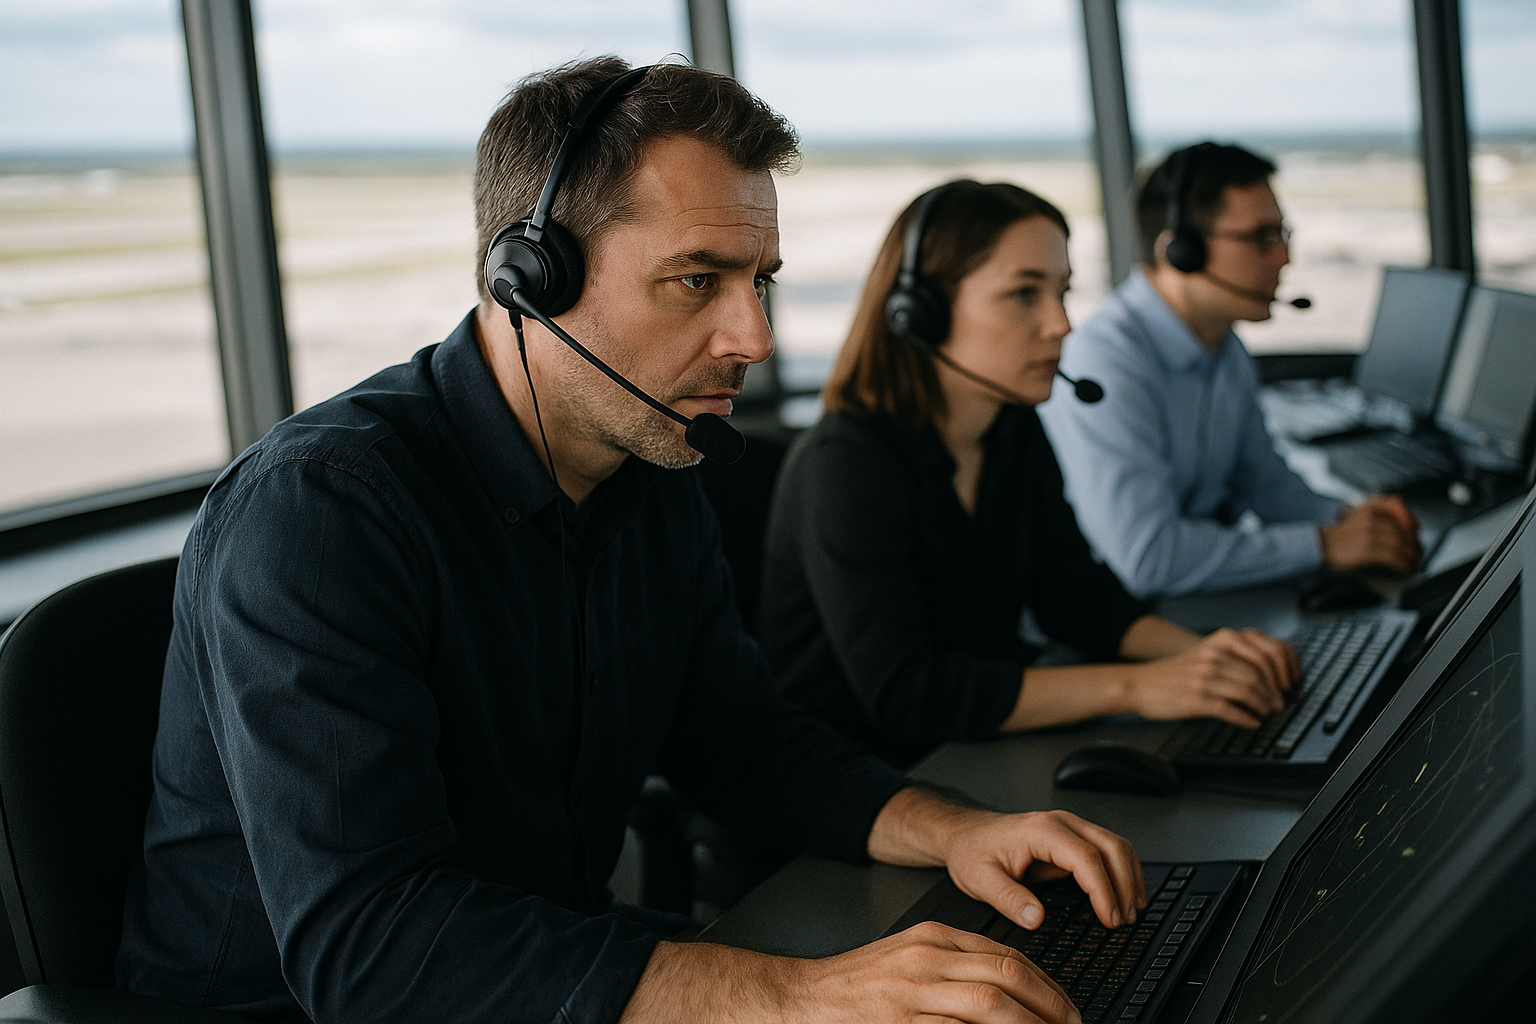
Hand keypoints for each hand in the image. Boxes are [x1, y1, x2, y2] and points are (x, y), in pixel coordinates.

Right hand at [789, 922, 1080, 1023]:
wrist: (800, 997)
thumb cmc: (856, 985)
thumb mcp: (908, 957)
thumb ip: (952, 966)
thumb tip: (1005, 992)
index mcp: (933, 938)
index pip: (1004, 955)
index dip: (1045, 983)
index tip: (1065, 1007)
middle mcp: (927, 959)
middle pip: (1006, 976)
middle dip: (1050, 1004)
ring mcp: (913, 993)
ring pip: (990, 1005)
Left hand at [942, 809, 1145, 933]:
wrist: (966, 834)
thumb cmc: (973, 851)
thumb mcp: (980, 879)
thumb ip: (1009, 899)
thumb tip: (1037, 918)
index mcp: (1042, 831)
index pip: (1086, 858)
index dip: (1104, 890)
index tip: (1110, 918)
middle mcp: (1062, 824)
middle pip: (1112, 847)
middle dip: (1125, 885)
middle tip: (1126, 921)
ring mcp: (1071, 829)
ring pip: (1117, 846)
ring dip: (1130, 878)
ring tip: (1131, 912)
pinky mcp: (1074, 839)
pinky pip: (1109, 851)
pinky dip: (1124, 872)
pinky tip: (1125, 894)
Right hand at [1127, 627, 1298, 728]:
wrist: (1139, 684)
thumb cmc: (1173, 672)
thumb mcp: (1204, 652)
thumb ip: (1232, 655)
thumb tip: (1267, 673)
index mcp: (1219, 641)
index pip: (1264, 654)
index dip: (1282, 672)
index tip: (1287, 684)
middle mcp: (1213, 656)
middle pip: (1259, 675)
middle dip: (1274, 693)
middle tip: (1278, 704)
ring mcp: (1205, 678)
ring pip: (1248, 692)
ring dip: (1263, 707)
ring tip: (1266, 713)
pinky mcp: (1197, 700)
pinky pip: (1231, 711)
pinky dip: (1247, 719)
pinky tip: (1251, 723)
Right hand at [1319, 497, 1420, 574]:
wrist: (1317, 547)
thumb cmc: (1337, 539)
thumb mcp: (1354, 518)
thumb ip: (1375, 517)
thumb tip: (1400, 531)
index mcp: (1366, 509)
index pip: (1396, 505)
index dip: (1410, 518)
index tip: (1416, 530)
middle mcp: (1368, 519)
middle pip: (1401, 529)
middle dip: (1413, 544)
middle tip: (1416, 554)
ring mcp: (1367, 535)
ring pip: (1399, 544)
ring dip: (1410, 557)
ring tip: (1412, 565)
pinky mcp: (1365, 551)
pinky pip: (1392, 558)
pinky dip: (1401, 565)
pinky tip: (1402, 570)